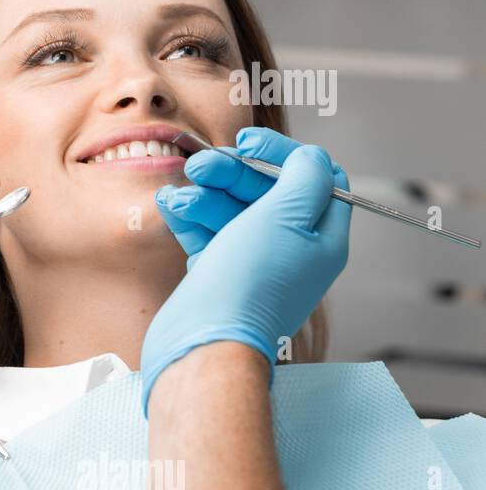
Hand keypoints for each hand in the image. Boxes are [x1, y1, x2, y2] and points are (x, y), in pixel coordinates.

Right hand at [154, 127, 325, 265]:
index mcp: (319, 235)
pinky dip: (187, 215)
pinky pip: (203, 231)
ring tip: (177, 196)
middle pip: (263, 189)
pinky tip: (169, 203)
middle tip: (199, 166)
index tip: (247, 144)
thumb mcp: (289, 217)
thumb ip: (306, 176)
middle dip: (230, 172)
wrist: (208, 345)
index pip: (314, 176)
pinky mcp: (216, 271)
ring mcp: (250, 260)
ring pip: (230, 209)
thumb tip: (311, 156)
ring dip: (203, 194)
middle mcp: (288, 246)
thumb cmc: (251, 282)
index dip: (282, 153)